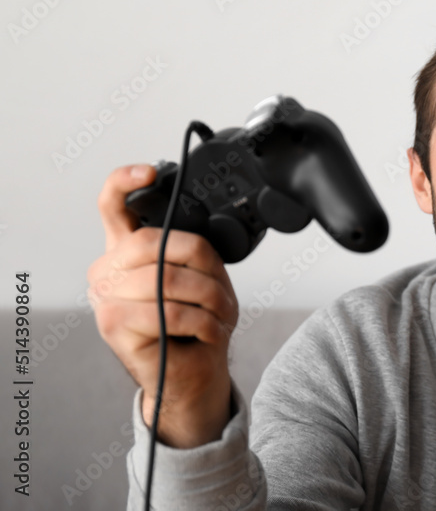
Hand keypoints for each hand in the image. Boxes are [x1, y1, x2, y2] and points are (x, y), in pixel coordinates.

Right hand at [88, 164, 238, 446]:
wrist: (191, 373)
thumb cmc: (196, 322)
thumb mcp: (200, 276)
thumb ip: (190, 250)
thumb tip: (198, 238)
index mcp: (126, 249)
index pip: (112, 205)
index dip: (125, 181)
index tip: (151, 172)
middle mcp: (108, 268)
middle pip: (155, 242)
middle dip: (202, 265)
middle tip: (221, 288)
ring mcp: (105, 295)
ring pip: (167, 280)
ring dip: (209, 298)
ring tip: (220, 314)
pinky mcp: (113, 323)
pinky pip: (170, 312)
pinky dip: (203, 323)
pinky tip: (210, 332)